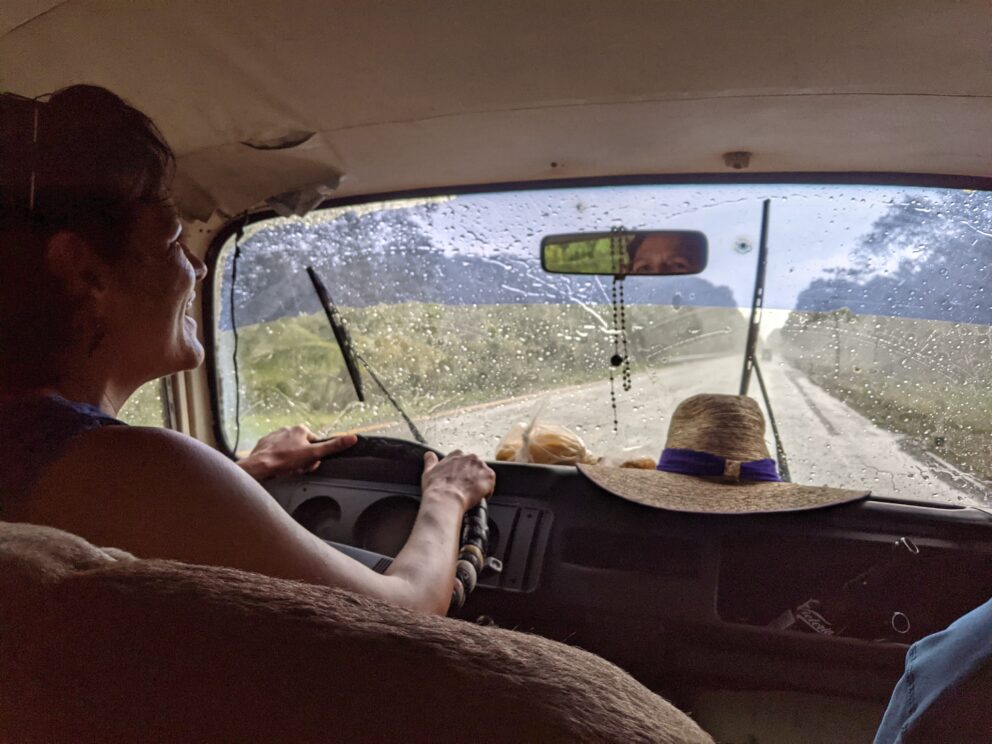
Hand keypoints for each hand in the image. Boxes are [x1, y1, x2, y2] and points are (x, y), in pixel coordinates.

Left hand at [238, 426, 357, 480]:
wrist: (260, 466)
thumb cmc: (285, 460)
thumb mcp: (313, 454)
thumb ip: (333, 446)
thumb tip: (352, 438)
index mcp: (301, 429)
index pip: (315, 444)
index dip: (314, 457)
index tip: (308, 463)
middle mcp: (288, 428)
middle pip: (303, 448)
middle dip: (301, 461)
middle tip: (296, 468)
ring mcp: (275, 435)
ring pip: (290, 452)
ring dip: (290, 462)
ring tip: (286, 469)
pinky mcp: (265, 443)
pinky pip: (276, 453)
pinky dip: (278, 461)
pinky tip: (277, 467)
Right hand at [420, 450, 494, 511]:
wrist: (446, 499)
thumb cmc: (437, 488)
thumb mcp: (428, 471)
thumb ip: (430, 460)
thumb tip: (429, 455)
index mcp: (457, 455)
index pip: (463, 461)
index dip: (461, 473)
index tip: (458, 480)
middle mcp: (470, 457)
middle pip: (475, 468)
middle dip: (471, 477)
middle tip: (464, 489)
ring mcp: (481, 466)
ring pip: (483, 476)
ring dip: (478, 484)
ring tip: (470, 495)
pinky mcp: (489, 476)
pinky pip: (490, 484)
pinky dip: (486, 492)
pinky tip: (476, 497)